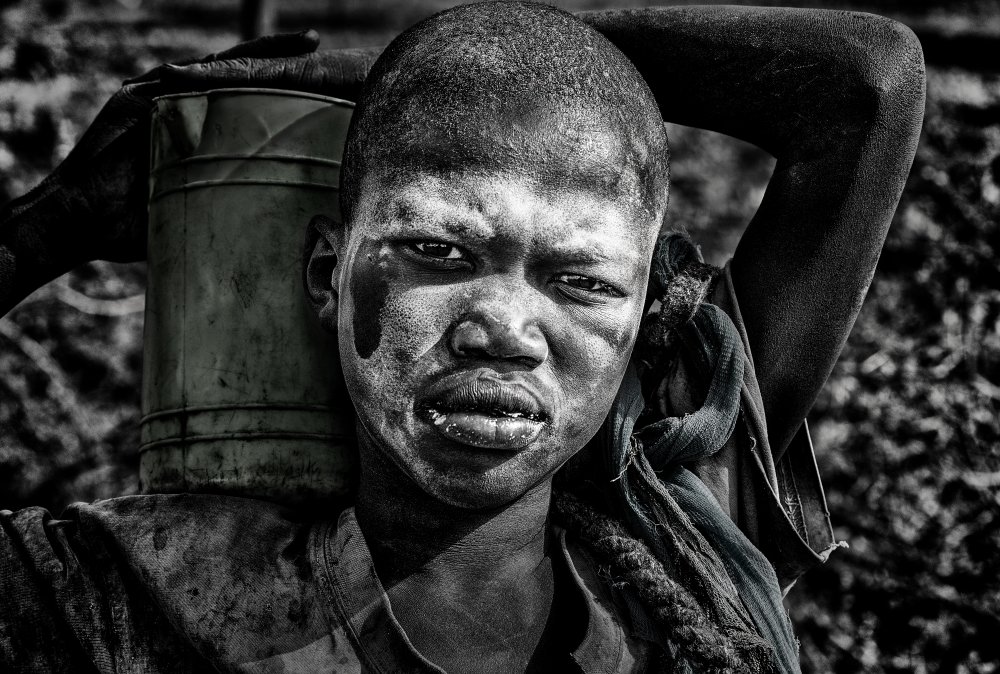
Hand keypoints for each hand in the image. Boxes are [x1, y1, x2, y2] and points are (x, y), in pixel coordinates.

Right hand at [4, 30, 370, 265]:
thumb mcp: (193, 211)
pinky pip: (173, 80)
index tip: (317, 77)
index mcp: (192, 129)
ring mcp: (152, 99)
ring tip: (293, 45)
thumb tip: (273, 234)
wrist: (80, 223)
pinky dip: (205, 73)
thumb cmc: (131, 225)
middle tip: (313, 43)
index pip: (242, 98)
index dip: (276, 86)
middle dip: (273, 56)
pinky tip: (240, 65)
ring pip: (210, 69)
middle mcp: (174, 106)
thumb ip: (225, 208)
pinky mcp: (131, 102)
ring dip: (251, 55)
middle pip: (232, 73)